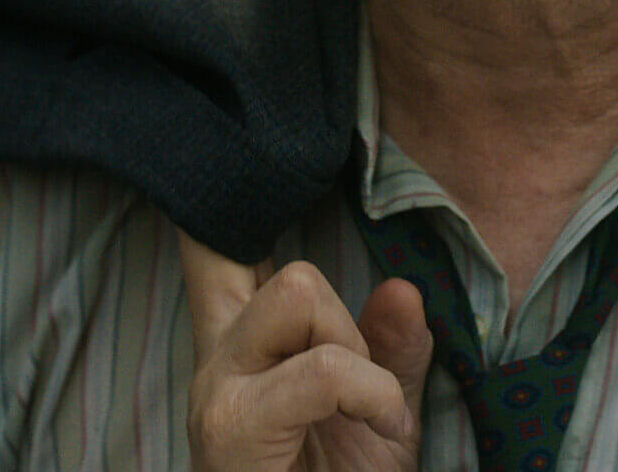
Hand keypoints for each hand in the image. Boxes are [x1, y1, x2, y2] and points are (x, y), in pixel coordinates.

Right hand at [179, 231, 433, 470]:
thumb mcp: (384, 412)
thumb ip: (393, 351)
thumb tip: (401, 288)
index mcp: (243, 345)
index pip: (216, 250)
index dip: (241, 209)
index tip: (275, 191)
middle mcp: (218, 357)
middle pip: (252, 253)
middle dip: (323, 295)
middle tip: (353, 371)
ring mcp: (218, 389)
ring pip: (299, 293)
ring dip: (354, 346)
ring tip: (364, 409)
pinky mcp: (232, 426)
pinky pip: (324, 368)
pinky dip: (374, 393)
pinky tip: (385, 427)